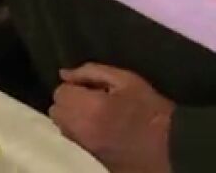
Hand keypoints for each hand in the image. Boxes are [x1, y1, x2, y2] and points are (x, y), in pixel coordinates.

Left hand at [50, 63, 173, 172]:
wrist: (171, 148)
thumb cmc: (151, 111)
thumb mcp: (127, 80)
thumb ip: (91, 72)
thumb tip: (64, 74)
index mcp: (87, 106)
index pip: (60, 91)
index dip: (76, 87)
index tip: (93, 89)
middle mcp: (78, 127)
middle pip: (57, 108)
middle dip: (71, 101)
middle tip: (94, 101)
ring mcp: (81, 144)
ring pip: (61, 124)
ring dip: (72, 116)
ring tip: (97, 115)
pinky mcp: (87, 155)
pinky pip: (71, 138)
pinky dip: (78, 131)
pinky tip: (98, 129)